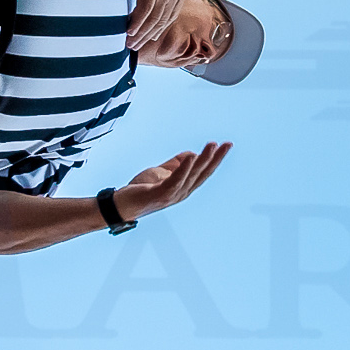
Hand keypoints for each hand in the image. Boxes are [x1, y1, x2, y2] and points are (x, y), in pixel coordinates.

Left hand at [111, 142, 230, 221]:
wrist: (121, 205)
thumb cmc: (140, 190)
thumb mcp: (161, 172)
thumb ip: (175, 164)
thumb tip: (191, 154)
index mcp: (183, 187)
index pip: (203, 171)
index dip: (215, 159)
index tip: (225, 145)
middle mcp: (182, 192)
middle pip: (203, 173)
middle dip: (215, 158)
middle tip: (227, 145)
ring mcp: (172, 195)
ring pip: (192, 175)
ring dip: (204, 160)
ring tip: (212, 146)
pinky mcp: (160, 194)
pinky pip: (175, 180)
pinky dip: (184, 168)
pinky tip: (191, 156)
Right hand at [126, 0, 186, 51]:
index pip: (168, 18)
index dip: (158, 30)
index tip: (149, 38)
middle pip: (159, 23)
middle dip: (147, 37)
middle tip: (135, 47)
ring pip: (152, 20)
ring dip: (140, 34)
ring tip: (130, 43)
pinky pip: (144, 11)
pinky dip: (137, 23)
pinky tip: (130, 31)